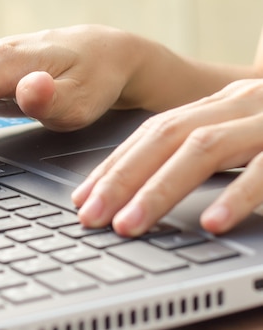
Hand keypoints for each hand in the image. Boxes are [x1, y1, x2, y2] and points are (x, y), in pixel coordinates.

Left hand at [72, 79, 262, 235]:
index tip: (84, 196)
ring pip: (202, 150)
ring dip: (158, 190)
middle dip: (121, 178)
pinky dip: (234, 196)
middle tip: (91, 216)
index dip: (115, 164)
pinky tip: (211, 222)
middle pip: (165, 137)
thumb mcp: (244, 129)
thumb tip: (149, 185)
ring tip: (128, 225)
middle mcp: (237, 106)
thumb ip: (205, 147)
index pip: (153, 132)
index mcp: (219, 105)